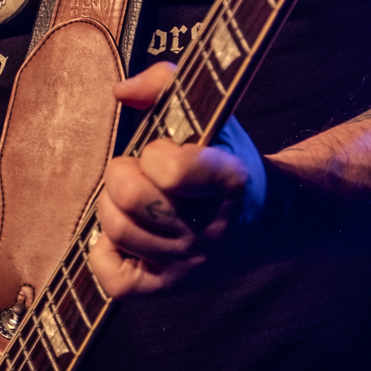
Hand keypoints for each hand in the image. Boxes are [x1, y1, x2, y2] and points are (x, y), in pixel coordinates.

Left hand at [86, 61, 268, 298]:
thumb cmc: (226, 158)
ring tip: (133, 197)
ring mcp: (190, 264)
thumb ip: (164, 83)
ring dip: (112, 205)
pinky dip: (104, 252)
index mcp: (228, 180)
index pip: (171, 170)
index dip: (155, 153)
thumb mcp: (211, 113)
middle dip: (121, 173)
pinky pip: (114, 279)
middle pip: (130, 197)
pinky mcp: (171, 287)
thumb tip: (120, 91)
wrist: (266, 220)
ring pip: (117, 230)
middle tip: (138, 170)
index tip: (165, 150)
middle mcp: (211, 229)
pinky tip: (125, 233)